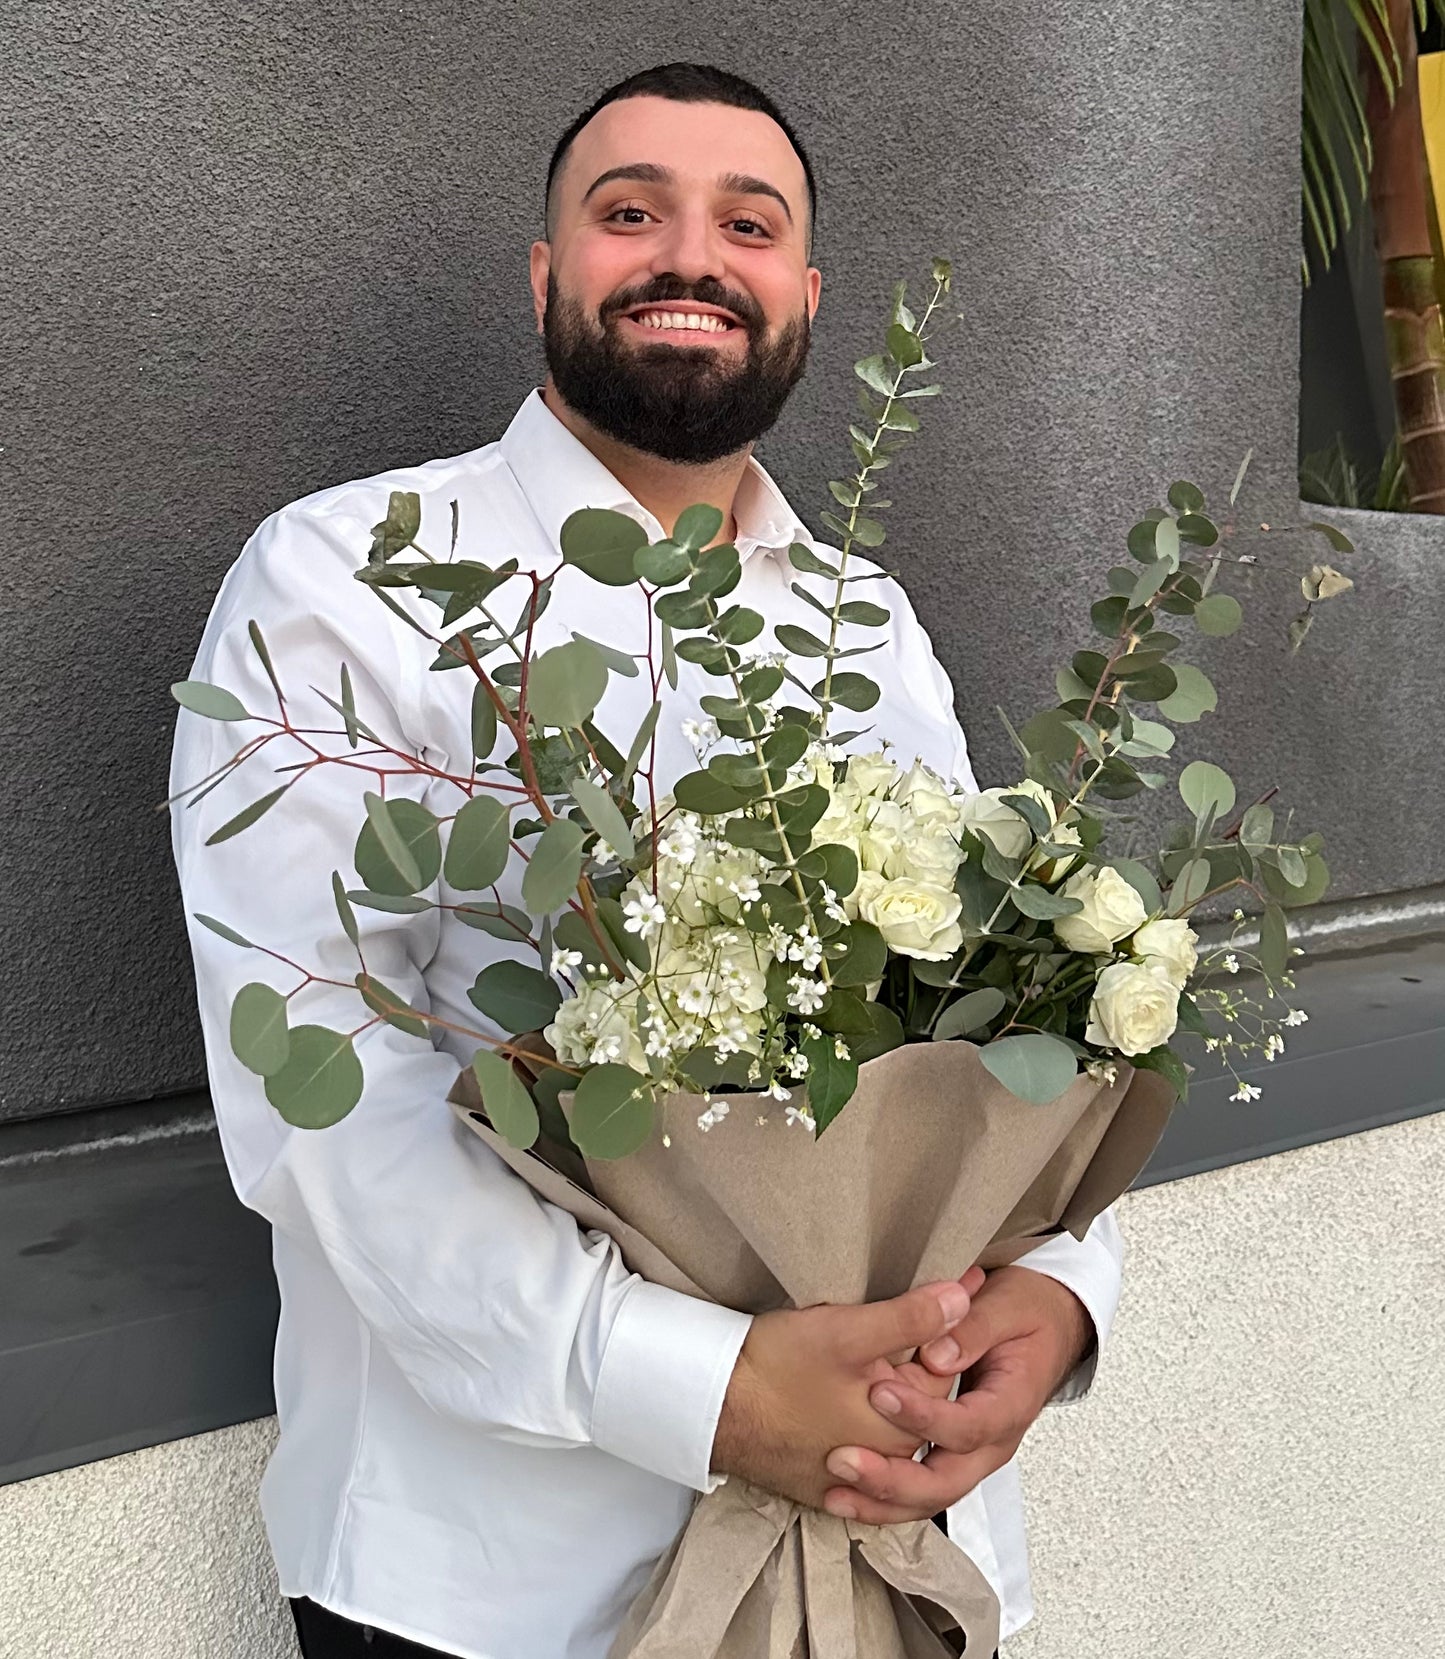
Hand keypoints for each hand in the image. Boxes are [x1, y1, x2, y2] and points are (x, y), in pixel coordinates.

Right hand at [711, 1265, 986, 1508]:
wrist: (710, 1408)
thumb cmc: (773, 1371)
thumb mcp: (846, 1333)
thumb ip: (911, 1318)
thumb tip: (963, 1298)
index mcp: (903, 1429)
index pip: (943, 1369)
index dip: (941, 1322)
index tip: (947, 1289)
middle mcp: (885, 1463)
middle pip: (917, 1397)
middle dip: (912, 1358)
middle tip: (896, 1322)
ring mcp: (851, 1476)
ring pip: (885, 1421)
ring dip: (883, 1388)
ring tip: (858, 1354)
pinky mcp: (819, 1480)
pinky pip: (855, 1446)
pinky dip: (853, 1419)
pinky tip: (833, 1390)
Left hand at [821, 1266, 1093, 1523]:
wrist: (1049, 1325)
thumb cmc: (1028, 1313)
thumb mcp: (1007, 1306)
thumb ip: (973, 1329)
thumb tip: (936, 1357)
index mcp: (1011, 1405)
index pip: (967, 1426)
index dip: (922, 1417)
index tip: (880, 1393)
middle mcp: (993, 1441)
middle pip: (946, 1482)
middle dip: (892, 1480)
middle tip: (843, 1461)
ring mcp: (973, 1454)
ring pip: (930, 1496)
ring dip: (882, 1500)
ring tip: (834, 1491)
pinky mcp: (951, 1453)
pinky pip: (920, 1487)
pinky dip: (884, 1497)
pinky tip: (845, 1493)